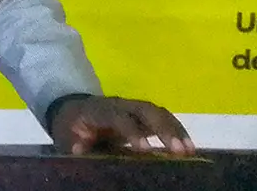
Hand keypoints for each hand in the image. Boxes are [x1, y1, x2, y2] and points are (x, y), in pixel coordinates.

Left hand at [50, 96, 194, 155]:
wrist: (74, 111)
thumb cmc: (71, 127)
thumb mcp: (65, 136)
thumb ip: (73, 143)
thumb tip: (78, 149)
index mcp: (100, 109)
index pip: (119, 116)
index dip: (131, 131)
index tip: (144, 149)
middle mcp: (120, 104)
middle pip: (145, 110)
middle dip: (163, 128)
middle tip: (179, 150)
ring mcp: (134, 108)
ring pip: (158, 112)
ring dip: (175, 130)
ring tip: (190, 151)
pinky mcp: (144, 116)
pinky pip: (164, 119)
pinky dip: (177, 131)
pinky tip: (189, 148)